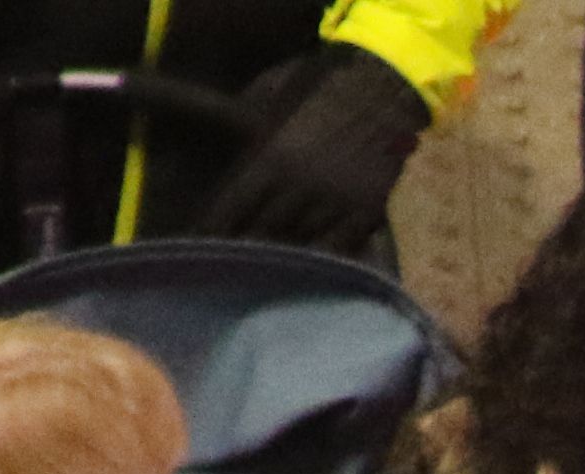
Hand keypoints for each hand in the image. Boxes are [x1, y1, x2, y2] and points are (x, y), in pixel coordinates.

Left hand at [199, 41, 429, 254]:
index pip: (232, 207)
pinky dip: (322, 261)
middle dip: (244, 249)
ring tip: (267, 276)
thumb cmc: (321, 86)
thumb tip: (218, 143)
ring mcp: (337, 203)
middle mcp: (301, 187)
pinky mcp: (367, 212)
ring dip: (282, 261)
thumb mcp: (270, 93)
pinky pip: (340, 248)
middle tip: (229, 267)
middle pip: (262, 233)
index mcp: (272, 158)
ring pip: (300, 247)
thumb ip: (244, 123)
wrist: (383, 88)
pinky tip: (310, 270)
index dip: (214, 229)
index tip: (201, 244)